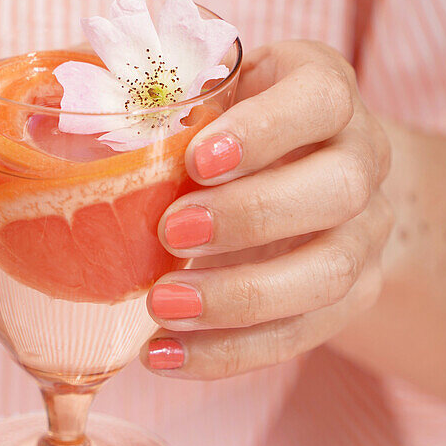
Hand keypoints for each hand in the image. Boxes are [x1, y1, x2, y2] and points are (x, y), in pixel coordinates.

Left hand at [142, 41, 392, 378]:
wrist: (308, 165)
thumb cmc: (236, 121)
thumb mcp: (211, 93)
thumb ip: (169, 106)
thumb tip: (76, 124)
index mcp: (327, 89)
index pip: (321, 100)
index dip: (264, 131)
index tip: (195, 162)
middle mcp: (365, 156)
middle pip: (339, 190)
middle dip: (251, 218)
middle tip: (170, 234)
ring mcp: (368, 229)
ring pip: (330, 272)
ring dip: (240, 298)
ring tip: (161, 308)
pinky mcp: (355, 291)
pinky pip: (305, 333)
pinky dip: (232, 352)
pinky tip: (167, 355)